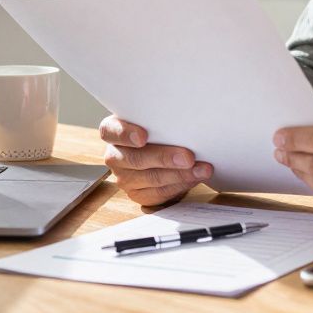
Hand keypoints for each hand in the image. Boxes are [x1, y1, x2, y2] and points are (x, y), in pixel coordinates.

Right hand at [99, 115, 213, 205]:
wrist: (160, 152)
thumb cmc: (157, 130)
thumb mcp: (154, 119)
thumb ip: (159, 118)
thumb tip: (184, 118)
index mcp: (112, 132)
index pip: (111, 131)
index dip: (126, 134)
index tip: (143, 137)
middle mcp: (115, 156)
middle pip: (136, 159)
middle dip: (165, 158)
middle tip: (188, 157)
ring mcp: (124, 178)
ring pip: (151, 178)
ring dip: (180, 174)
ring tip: (202, 169)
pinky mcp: (138, 195)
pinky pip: (159, 193)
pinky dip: (180, 186)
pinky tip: (194, 178)